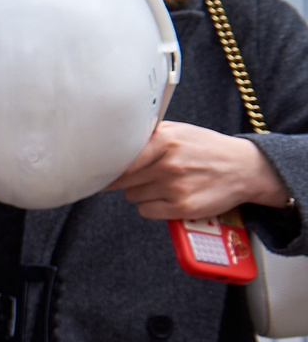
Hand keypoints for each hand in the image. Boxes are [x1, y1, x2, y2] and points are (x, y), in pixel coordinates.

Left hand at [108, 121, 291, 221]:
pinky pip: (146, 211)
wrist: (245, 168)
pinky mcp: (182, 208)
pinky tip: (168, 196)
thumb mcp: (178, 131)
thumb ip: (146, 135)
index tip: (95, 170)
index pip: (119, 159)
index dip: (105, 166)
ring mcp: (175, 187)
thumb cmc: (205, 148)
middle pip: (121, 180)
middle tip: (143, 174)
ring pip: (132, 196)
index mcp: (165, 140)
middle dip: (126, 178)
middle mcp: (169, 164)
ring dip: (142, 192)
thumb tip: (110, 140)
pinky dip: (152, 207)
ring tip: (164, 182)